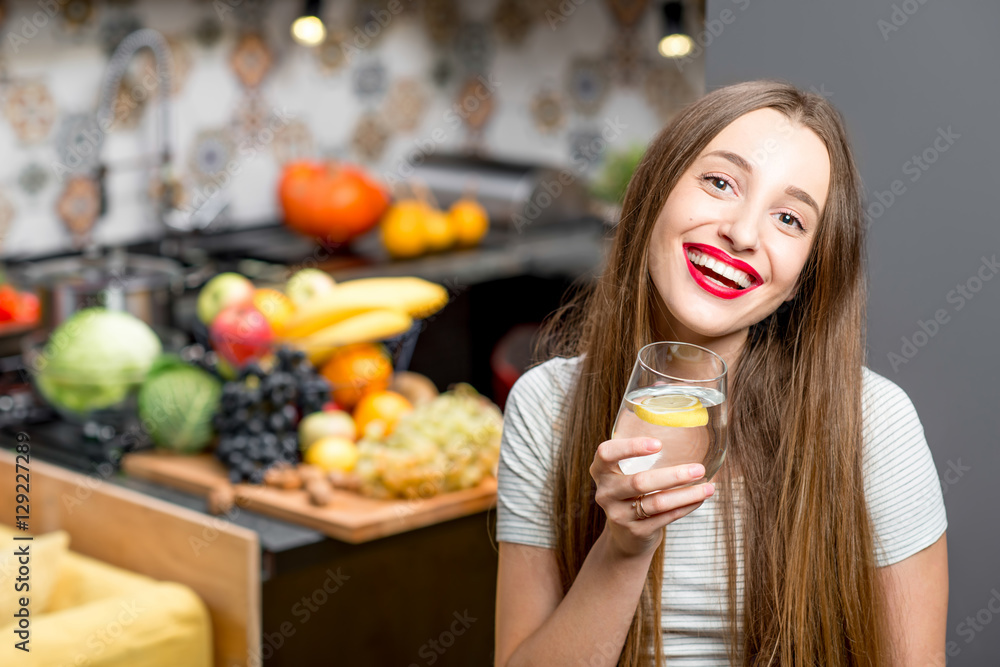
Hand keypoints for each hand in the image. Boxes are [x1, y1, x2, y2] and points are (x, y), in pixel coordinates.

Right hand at [590, 437, 714, 558]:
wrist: (625, 536)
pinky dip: (686, 507)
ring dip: (687, 494)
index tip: (658, 444)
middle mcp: (606, 493)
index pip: (606, 453)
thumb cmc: (631, 494)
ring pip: (657, 502)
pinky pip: (666, 517)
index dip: (630, 447)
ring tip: (709, 487)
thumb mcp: (626, 473)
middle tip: (699, 469)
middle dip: (673, 476)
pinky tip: (699, 499)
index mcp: (601, 471)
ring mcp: (619, 514)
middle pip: (639, 482)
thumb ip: (640, 456)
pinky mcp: (636, 531)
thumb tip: (683, 434)